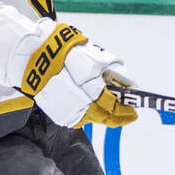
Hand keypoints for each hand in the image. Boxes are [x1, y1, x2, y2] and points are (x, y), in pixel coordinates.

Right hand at [11, 20, 137, 128]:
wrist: (40, 59)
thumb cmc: (71, 55)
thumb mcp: (99, 59)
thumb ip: (116, 74)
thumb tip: (131, 85)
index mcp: (92, 89)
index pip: (114, 106)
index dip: (126, 110)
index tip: (134, 111)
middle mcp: (81, 103)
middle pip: (105, 118)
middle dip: (119, 117)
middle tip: (129, 116)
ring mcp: (69, 110)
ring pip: (93, 120)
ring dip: (106, 118)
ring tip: (116, 114)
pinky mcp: (60, 113)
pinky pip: (79, 119)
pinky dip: (90, 116)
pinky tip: (96, 111)